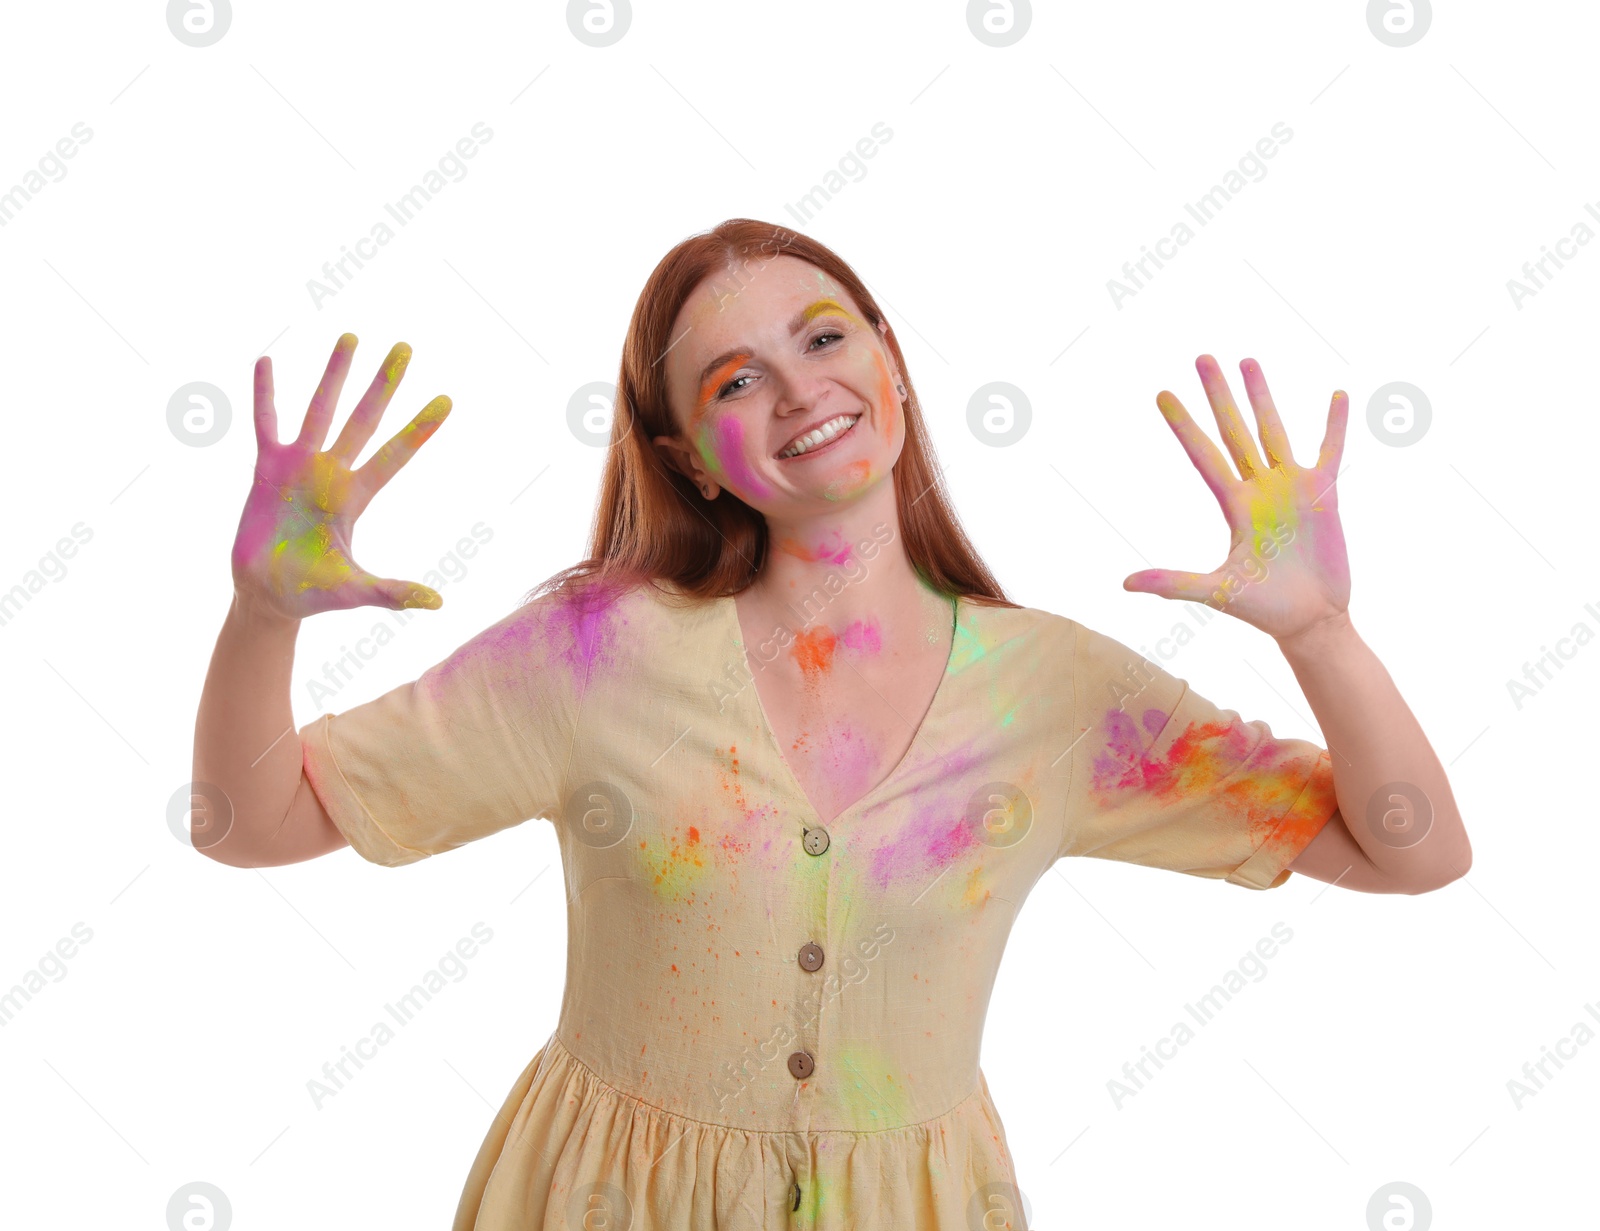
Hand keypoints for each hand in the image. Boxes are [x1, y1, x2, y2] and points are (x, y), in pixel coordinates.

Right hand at [231, 333, 450, 620]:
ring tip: (351, 336)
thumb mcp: (355, 590)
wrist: (266, 596)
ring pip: (320, 409)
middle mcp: (332, 473)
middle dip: (384, 384)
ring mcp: (299, 467)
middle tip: (405, 347)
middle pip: (365, 418)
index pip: (396, 454)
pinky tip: (267, 360)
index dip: (419, 429)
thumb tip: (438, 603)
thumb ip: (393, 592)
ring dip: (335, 374)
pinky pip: (266, 423)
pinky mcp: (265, 469)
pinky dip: (265, 394)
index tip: (447, 400)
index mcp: (357, 497)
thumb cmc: (313, 594)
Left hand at [1122, 354, 1350, 641]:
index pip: (1203, 454)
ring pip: (1272, 431)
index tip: (1162, 394)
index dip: (1183, 425)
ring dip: (1261, 397)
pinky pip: (1330, 451)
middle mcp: (1258, 489)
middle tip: (1202, 357)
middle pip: (1233, 431)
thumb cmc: (1264, 608)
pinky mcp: (1324, 495)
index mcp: (1233, 505)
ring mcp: (1291, 488)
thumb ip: (1173, 582)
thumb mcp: (1216, 591)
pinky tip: (1336, 395)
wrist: (1310, 621)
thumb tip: (1124, 583)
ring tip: (1247, 361)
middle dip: (1218, 395)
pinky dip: (1334, 426)